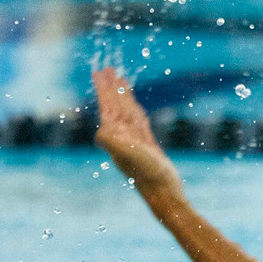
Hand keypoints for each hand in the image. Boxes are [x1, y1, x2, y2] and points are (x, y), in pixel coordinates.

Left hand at [91, 67, 180, 197]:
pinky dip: (136, 110)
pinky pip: (139, 122)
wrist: (164, 192)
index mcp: (116, 135)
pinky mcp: (147, 145)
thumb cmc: (147, 174)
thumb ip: (113, 142)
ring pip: (127, 112)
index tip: (99, 72)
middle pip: (115, 106)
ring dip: (124, 96)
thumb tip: (100, 132)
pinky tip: (135, 105)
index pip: (107, 106)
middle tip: (108, 69)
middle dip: (111, 88)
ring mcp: (134, 141)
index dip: (104, 89)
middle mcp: (122, 137)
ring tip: (121, 80)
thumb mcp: (129, 154)